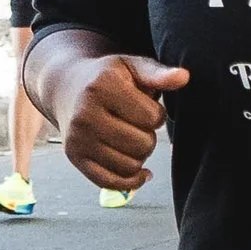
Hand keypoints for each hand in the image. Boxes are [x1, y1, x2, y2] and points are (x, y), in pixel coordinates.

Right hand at [44, 52, 187, 192]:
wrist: (67, 88)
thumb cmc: (106, 78)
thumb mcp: (131, 67)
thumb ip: (158, 74)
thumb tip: (183, 77)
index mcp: (102, 86)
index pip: (152, 118)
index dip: (156, 115)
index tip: (144, 107)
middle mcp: (85, 113)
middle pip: (142, 145)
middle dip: (148, 137)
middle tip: (136, 125)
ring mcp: (78, 138)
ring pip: (130, 166)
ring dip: (138, 156)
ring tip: (129, 138)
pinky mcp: (74, 157)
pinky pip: (111, 182)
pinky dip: (129, 180)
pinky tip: (136, 170)